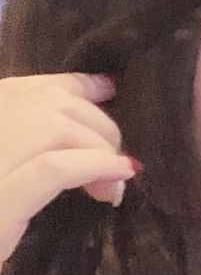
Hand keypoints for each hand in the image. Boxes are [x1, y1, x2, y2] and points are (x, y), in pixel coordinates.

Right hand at [0, 73, 140, 266]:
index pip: (31, 87)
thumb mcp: (9, 172)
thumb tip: (100, 95)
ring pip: (58, 128)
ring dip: (99, 152)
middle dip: (97, 129)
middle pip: (54, 106)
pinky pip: (55, 168)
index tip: (108, 92)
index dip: (77, 86)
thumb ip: (39, 140)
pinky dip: (94, 167)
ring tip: (110, 188)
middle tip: (114, 164)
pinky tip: (117, 178)